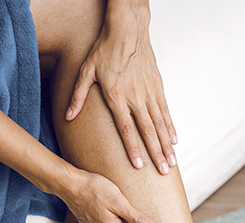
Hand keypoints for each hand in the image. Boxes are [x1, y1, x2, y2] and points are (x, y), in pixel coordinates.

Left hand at [65, 1, 177, 174]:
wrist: (128, 29)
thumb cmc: (104, 49)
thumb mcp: (86, 71)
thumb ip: (78, 96)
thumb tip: (69, 116)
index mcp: (117, 96)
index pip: (126, 128)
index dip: (133, 149)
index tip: (139, 166)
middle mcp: (136, 97)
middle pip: (148, 131)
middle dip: (156, 153)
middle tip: (163, 172)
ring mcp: (149, 92)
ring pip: (160, 123)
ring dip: (166, 144)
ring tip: (171, 162)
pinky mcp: (158, 86)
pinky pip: (165, 111)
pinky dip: (171, 126)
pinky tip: (175, 140)